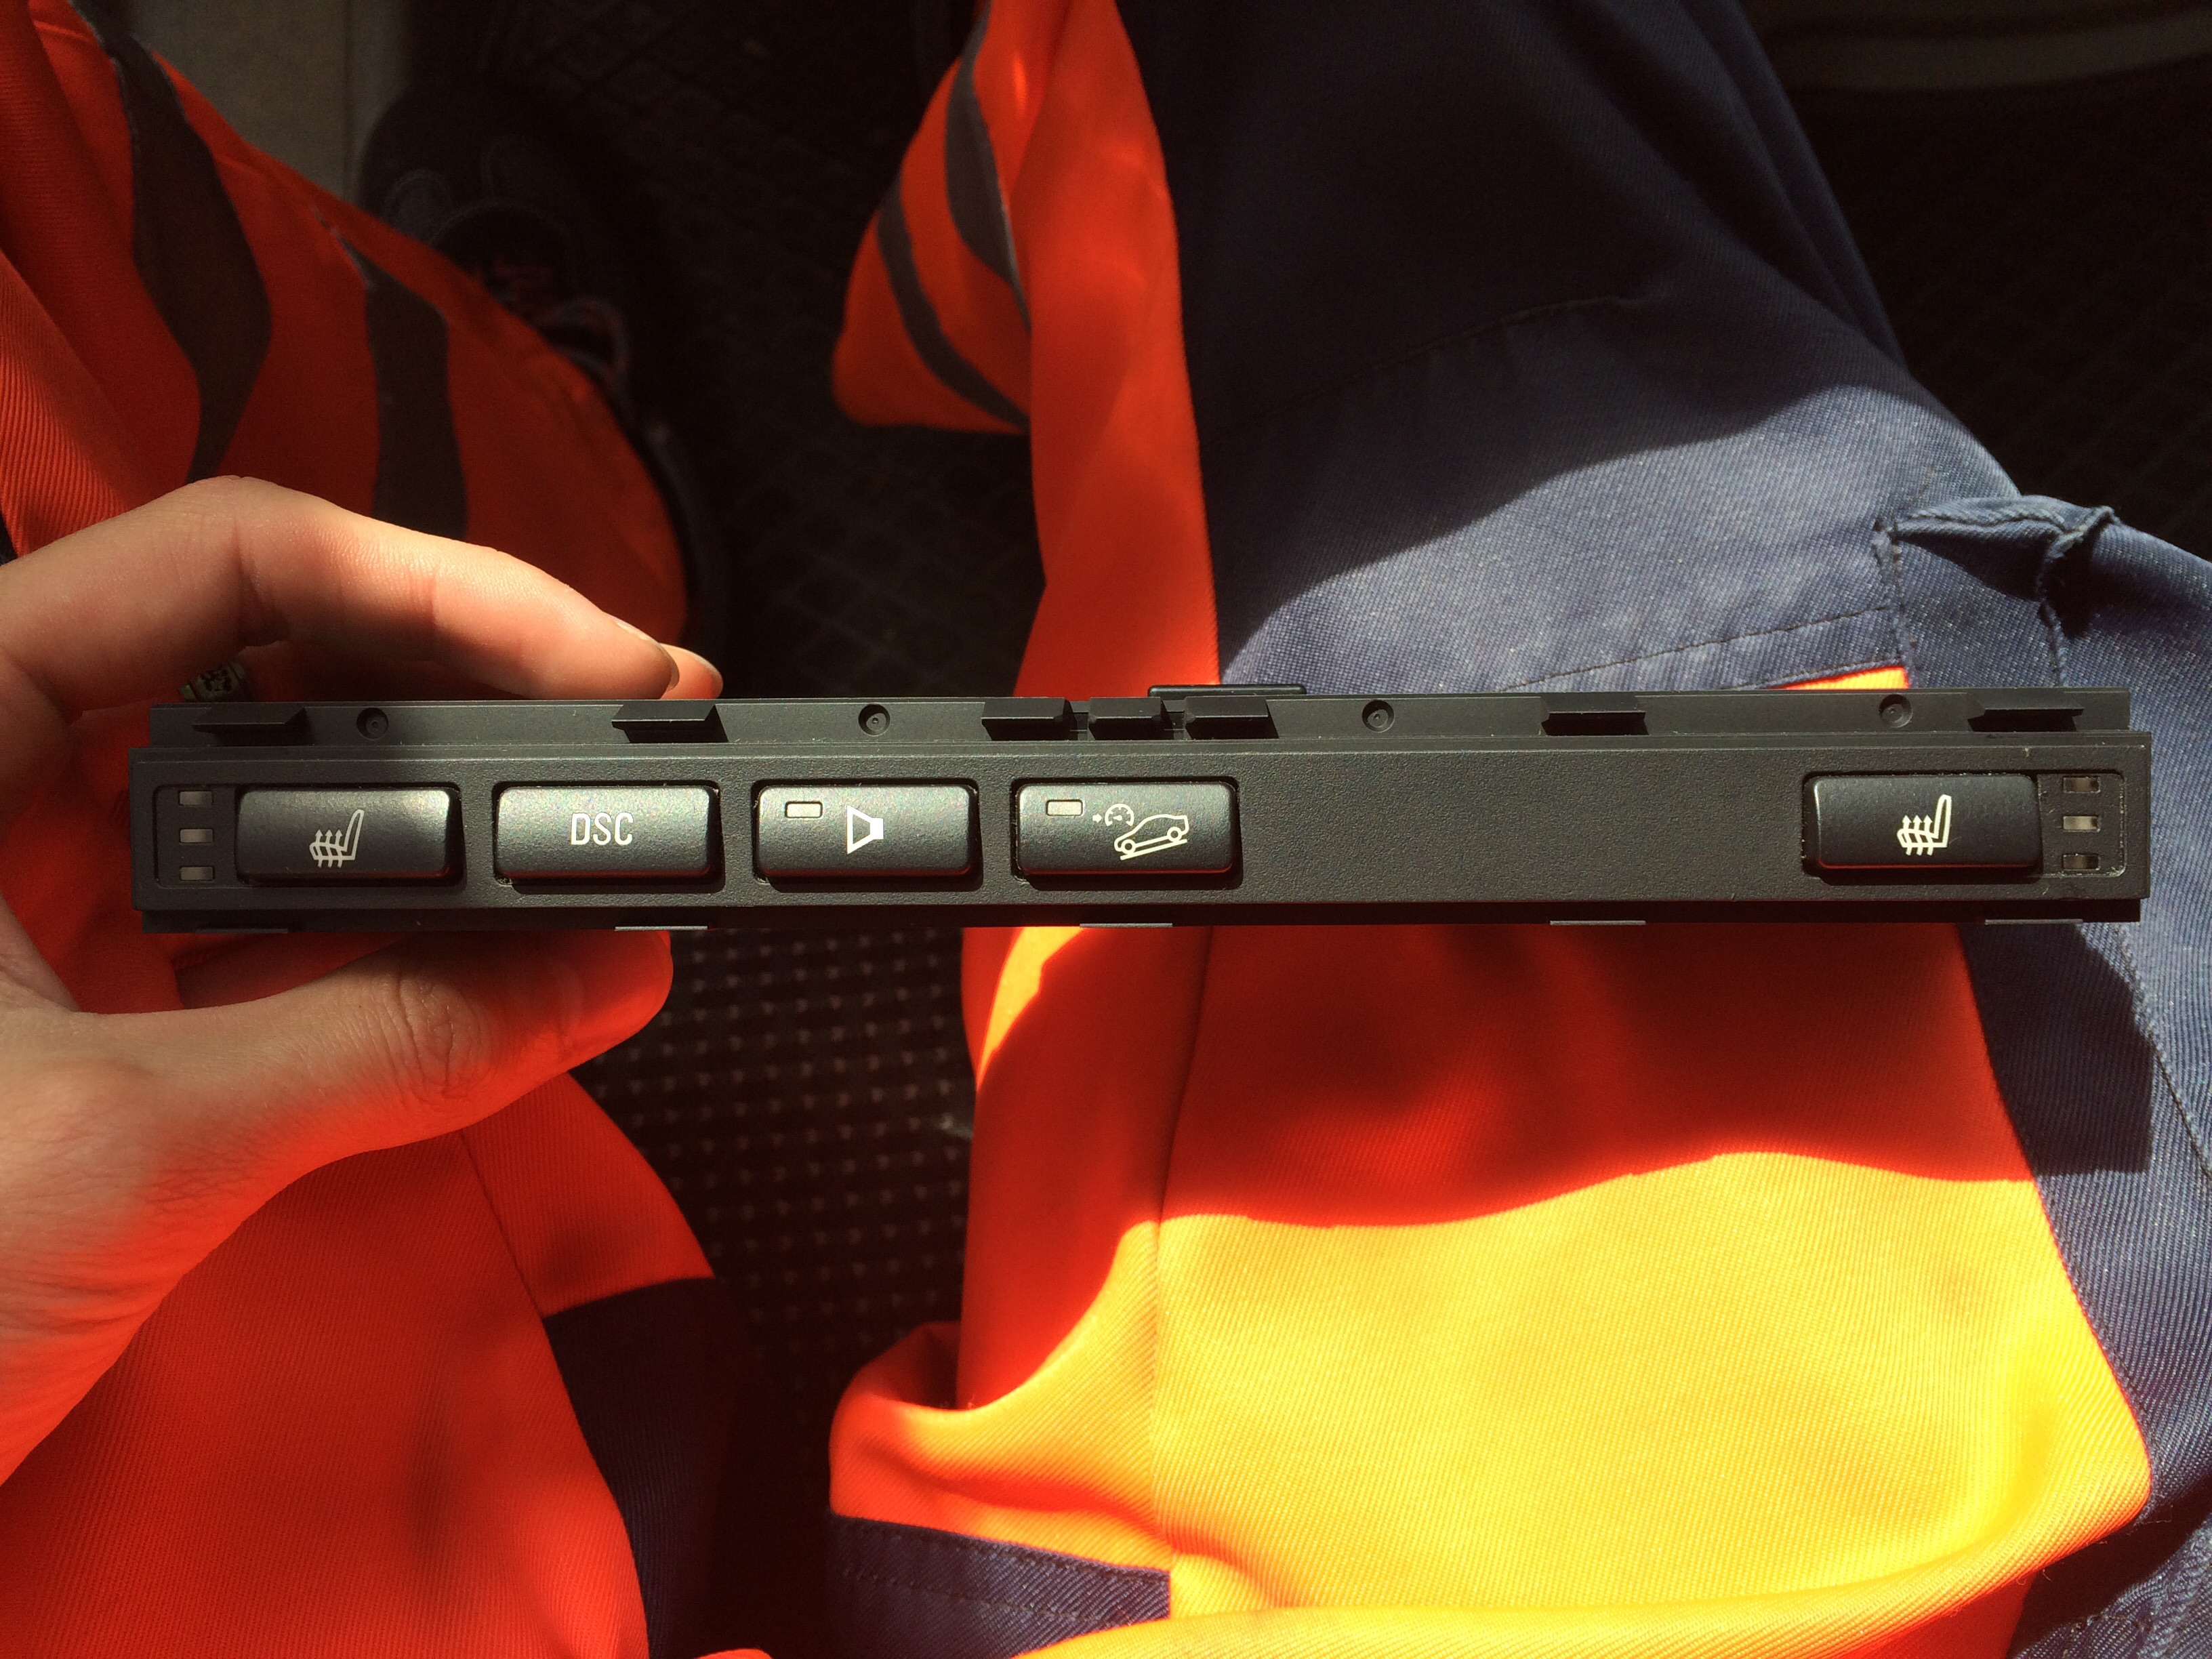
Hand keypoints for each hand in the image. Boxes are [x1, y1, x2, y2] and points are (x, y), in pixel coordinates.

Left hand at [0, 477, 714, 1480]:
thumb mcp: (127, 1148)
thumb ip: (391, 1043)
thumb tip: (605, 969)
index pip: (230, 555)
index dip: (448, 592)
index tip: (608, 670)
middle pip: (267, 642)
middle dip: (465, 683)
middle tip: (632, 726)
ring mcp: (18, 879)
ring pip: (267, 773)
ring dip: (431, 807)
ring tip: (574, 832)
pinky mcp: (61, 980)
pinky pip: (251, 902)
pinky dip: (373, 917)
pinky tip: (466, 950)